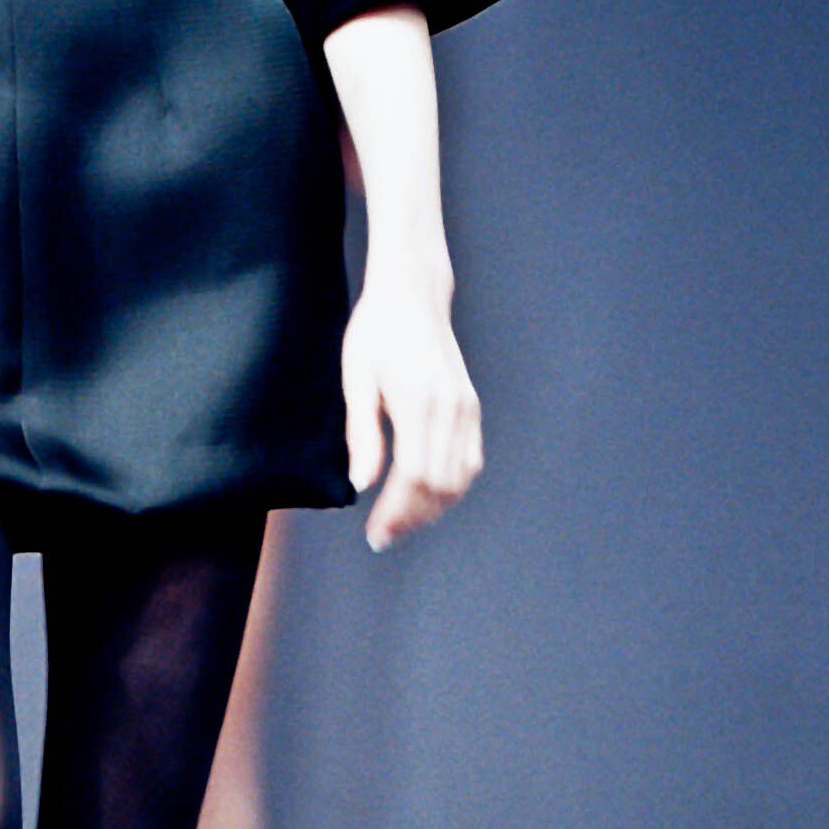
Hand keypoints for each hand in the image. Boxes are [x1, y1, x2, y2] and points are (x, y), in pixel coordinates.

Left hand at [341, 269, 483, 551]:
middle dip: (412, 517)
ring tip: (402, 520)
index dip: (396, 512)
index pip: (414, 476)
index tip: (376, 532)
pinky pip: (470, 460)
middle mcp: (451, 408)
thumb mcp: (357, 378)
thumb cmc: (376, 332)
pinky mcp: (471, 406)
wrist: (412, 294)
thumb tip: (359, 485)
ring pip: (460, 478)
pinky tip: (426, 495)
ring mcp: (466, 408)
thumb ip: (362, 434)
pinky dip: (452, 486)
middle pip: (440, 485)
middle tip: (383, 534)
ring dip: (433, 507)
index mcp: (420, 401)